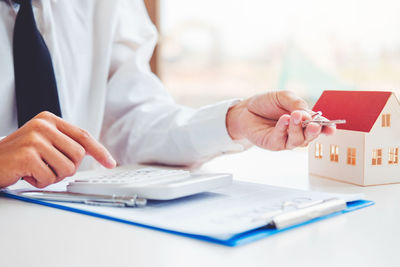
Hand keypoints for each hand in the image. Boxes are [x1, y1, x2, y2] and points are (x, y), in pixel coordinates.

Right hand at [0, 112, 115, 187]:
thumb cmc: (18, 155)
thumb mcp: (43, 141)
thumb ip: (65, 142)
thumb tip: (92, 152)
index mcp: (50, 120)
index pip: (83, 135)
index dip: (99, 151)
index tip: (110, 162)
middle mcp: (43, 125)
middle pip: (78, 155)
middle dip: (67, 168)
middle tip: (47, 166)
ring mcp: (35, 139)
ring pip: (67, 168)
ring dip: (53, 176)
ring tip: (36, 169)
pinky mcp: (27, 155)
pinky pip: (50, 178)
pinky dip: (40, 182)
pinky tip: (27, 174)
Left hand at [226, 90, 334, 149]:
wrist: (245, 108)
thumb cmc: (266, 103)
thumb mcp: (284, 97)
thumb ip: (297, 103)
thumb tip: (308, 113)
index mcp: (304, 120)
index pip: (319, 126)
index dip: (327, 128)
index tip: (332, 128)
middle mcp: (297, 132)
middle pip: (310, 136)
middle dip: (314, 131)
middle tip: (314, 123)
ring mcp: (285, 139)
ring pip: (298, 141)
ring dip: (298, 128)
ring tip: (295, 116)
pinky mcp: (273, 144)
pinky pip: (281, 140)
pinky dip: (283, 129)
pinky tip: (284, 119)